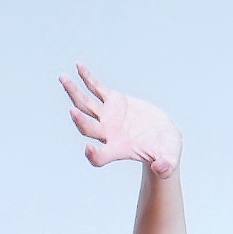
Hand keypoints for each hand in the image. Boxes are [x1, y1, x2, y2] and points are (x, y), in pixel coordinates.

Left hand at [61, 64, 180, 176]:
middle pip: (87, 128)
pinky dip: (88, 78)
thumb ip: (165, 165)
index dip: (94, 155)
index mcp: (118, 150)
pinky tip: (79, 66)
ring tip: (63, 79)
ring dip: (74, 93)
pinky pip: (96, 88)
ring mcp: (107, 117)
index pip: (100, 157)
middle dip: (79, 120)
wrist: (163, 137)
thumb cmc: (165, 151)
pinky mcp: (113, 102)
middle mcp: (107, 134)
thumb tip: (161, 167)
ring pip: (85, 105)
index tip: (89, 149)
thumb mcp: (169, 159)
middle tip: (72, 111)